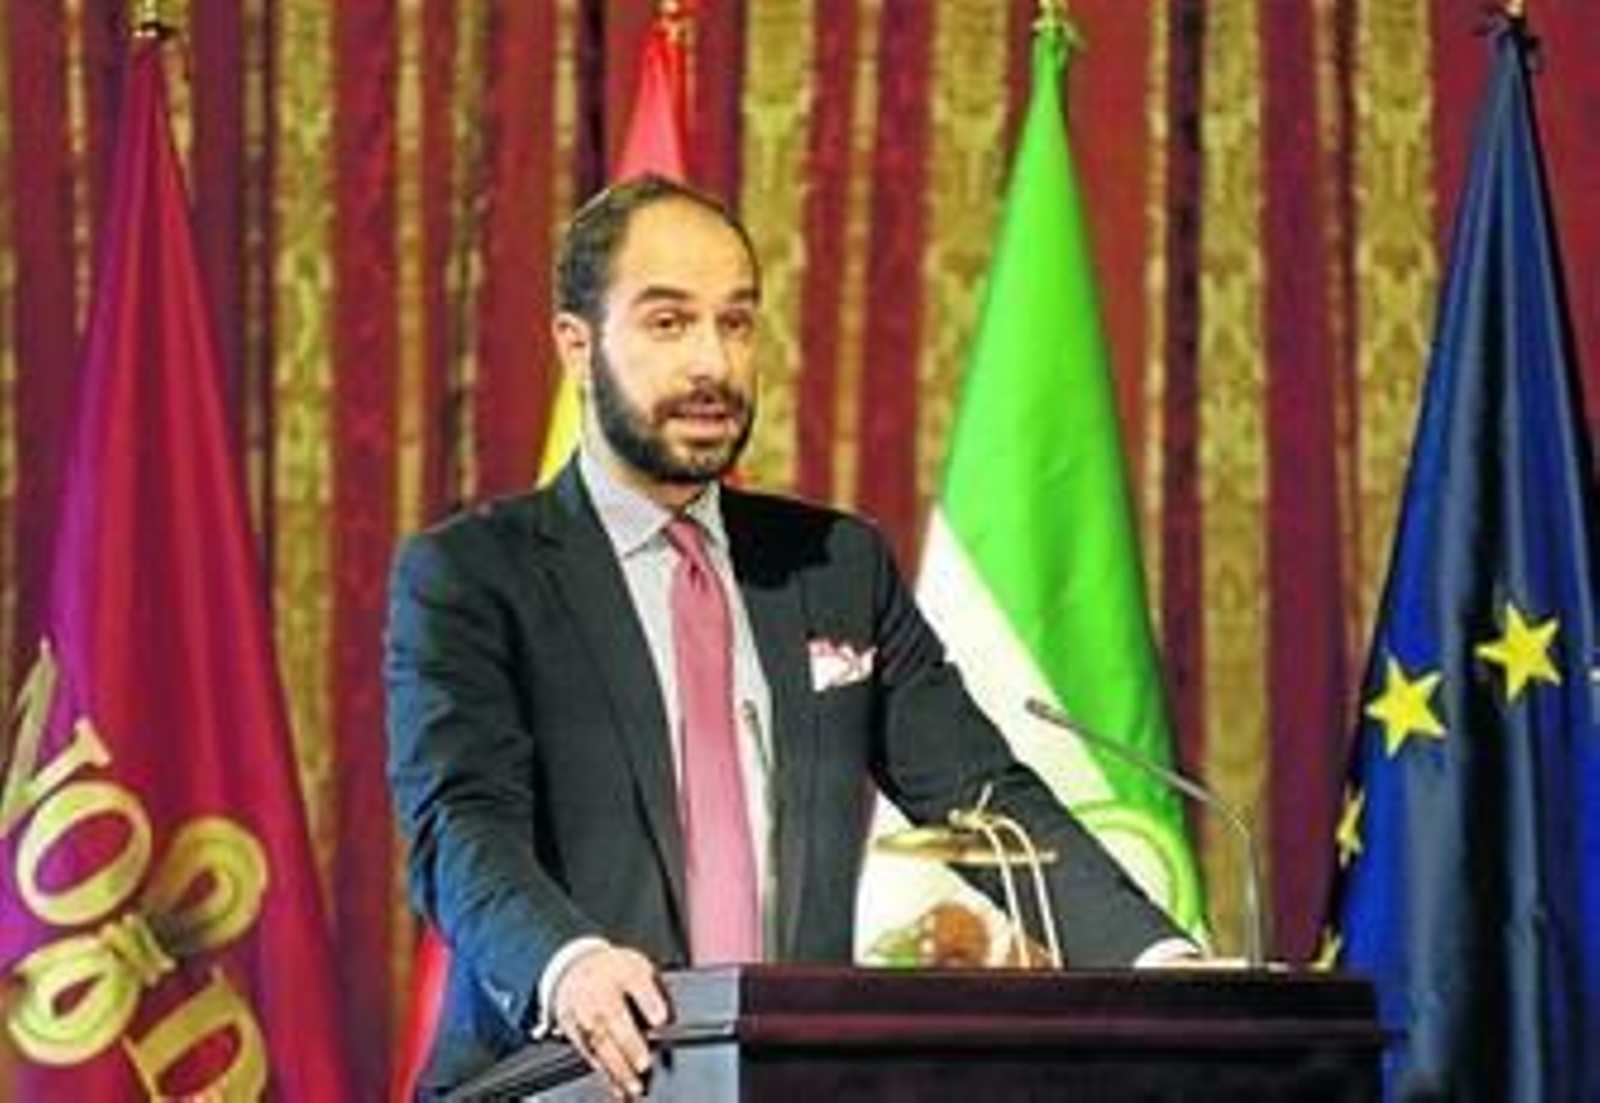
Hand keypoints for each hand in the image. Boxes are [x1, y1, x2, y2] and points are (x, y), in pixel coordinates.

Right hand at [551, 944, 669, 1099]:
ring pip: (598, 1039)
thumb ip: (655, 991)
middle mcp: (600, 989)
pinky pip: (586, 1051)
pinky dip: (601, 1069)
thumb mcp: (641, 968)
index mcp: (623, 970)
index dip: (649, 1001)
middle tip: (644, 1063)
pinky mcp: (571, 1028)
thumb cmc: (618, 973)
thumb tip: (667, 1019)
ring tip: (633, 1084)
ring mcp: (582, 1009)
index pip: (636, 981)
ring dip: (616, 1064)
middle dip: (629, 1042)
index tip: (661, 1019)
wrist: (577, 968)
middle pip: (612, 1016)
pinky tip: (615, 1082)